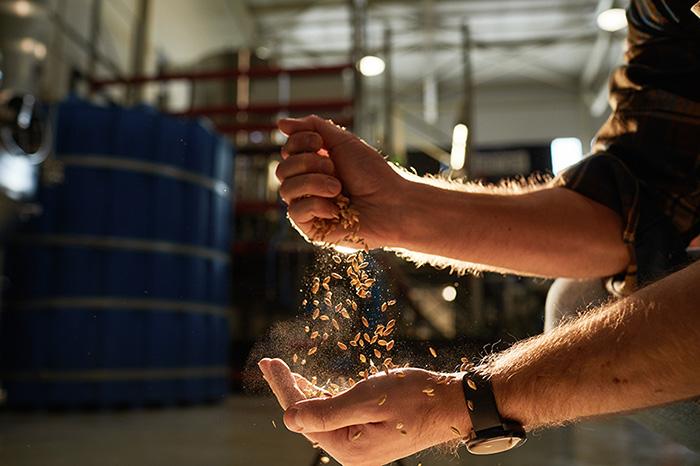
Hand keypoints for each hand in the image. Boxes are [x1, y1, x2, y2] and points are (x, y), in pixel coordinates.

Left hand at [259, 358, 471, 465]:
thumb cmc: (415, 398)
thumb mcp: (368, 399)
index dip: (284, 388)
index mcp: (348, 447)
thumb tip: (289, 419)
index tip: (269, 364)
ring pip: (321, 416)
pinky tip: (312, 385)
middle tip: (269, 364)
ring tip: (283, 372)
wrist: (452, 405)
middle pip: (308, 417)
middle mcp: (351, 452)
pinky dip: (323, 398)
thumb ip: (328, 411)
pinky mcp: (367, 434)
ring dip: (303, 392)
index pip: (304, 415)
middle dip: (288, 388)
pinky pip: (337, 416)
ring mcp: (359, 444)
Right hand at [276, 115, 406, 248]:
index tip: (321, 143)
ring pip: (285, 190)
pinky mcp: (311, 229)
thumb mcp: (343, 142)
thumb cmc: (373, 175)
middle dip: (309, 163)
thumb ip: (313, 128)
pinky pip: (295, 212)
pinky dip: (316, 205)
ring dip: (314, 183)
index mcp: (314, 166)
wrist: (392, 204)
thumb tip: (280, 123)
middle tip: (334, 169)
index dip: (300, 142)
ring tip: (338, 189)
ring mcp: (308, 209)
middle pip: (282, 170)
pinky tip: (336, 209)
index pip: (287, 150)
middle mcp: (307, 186)